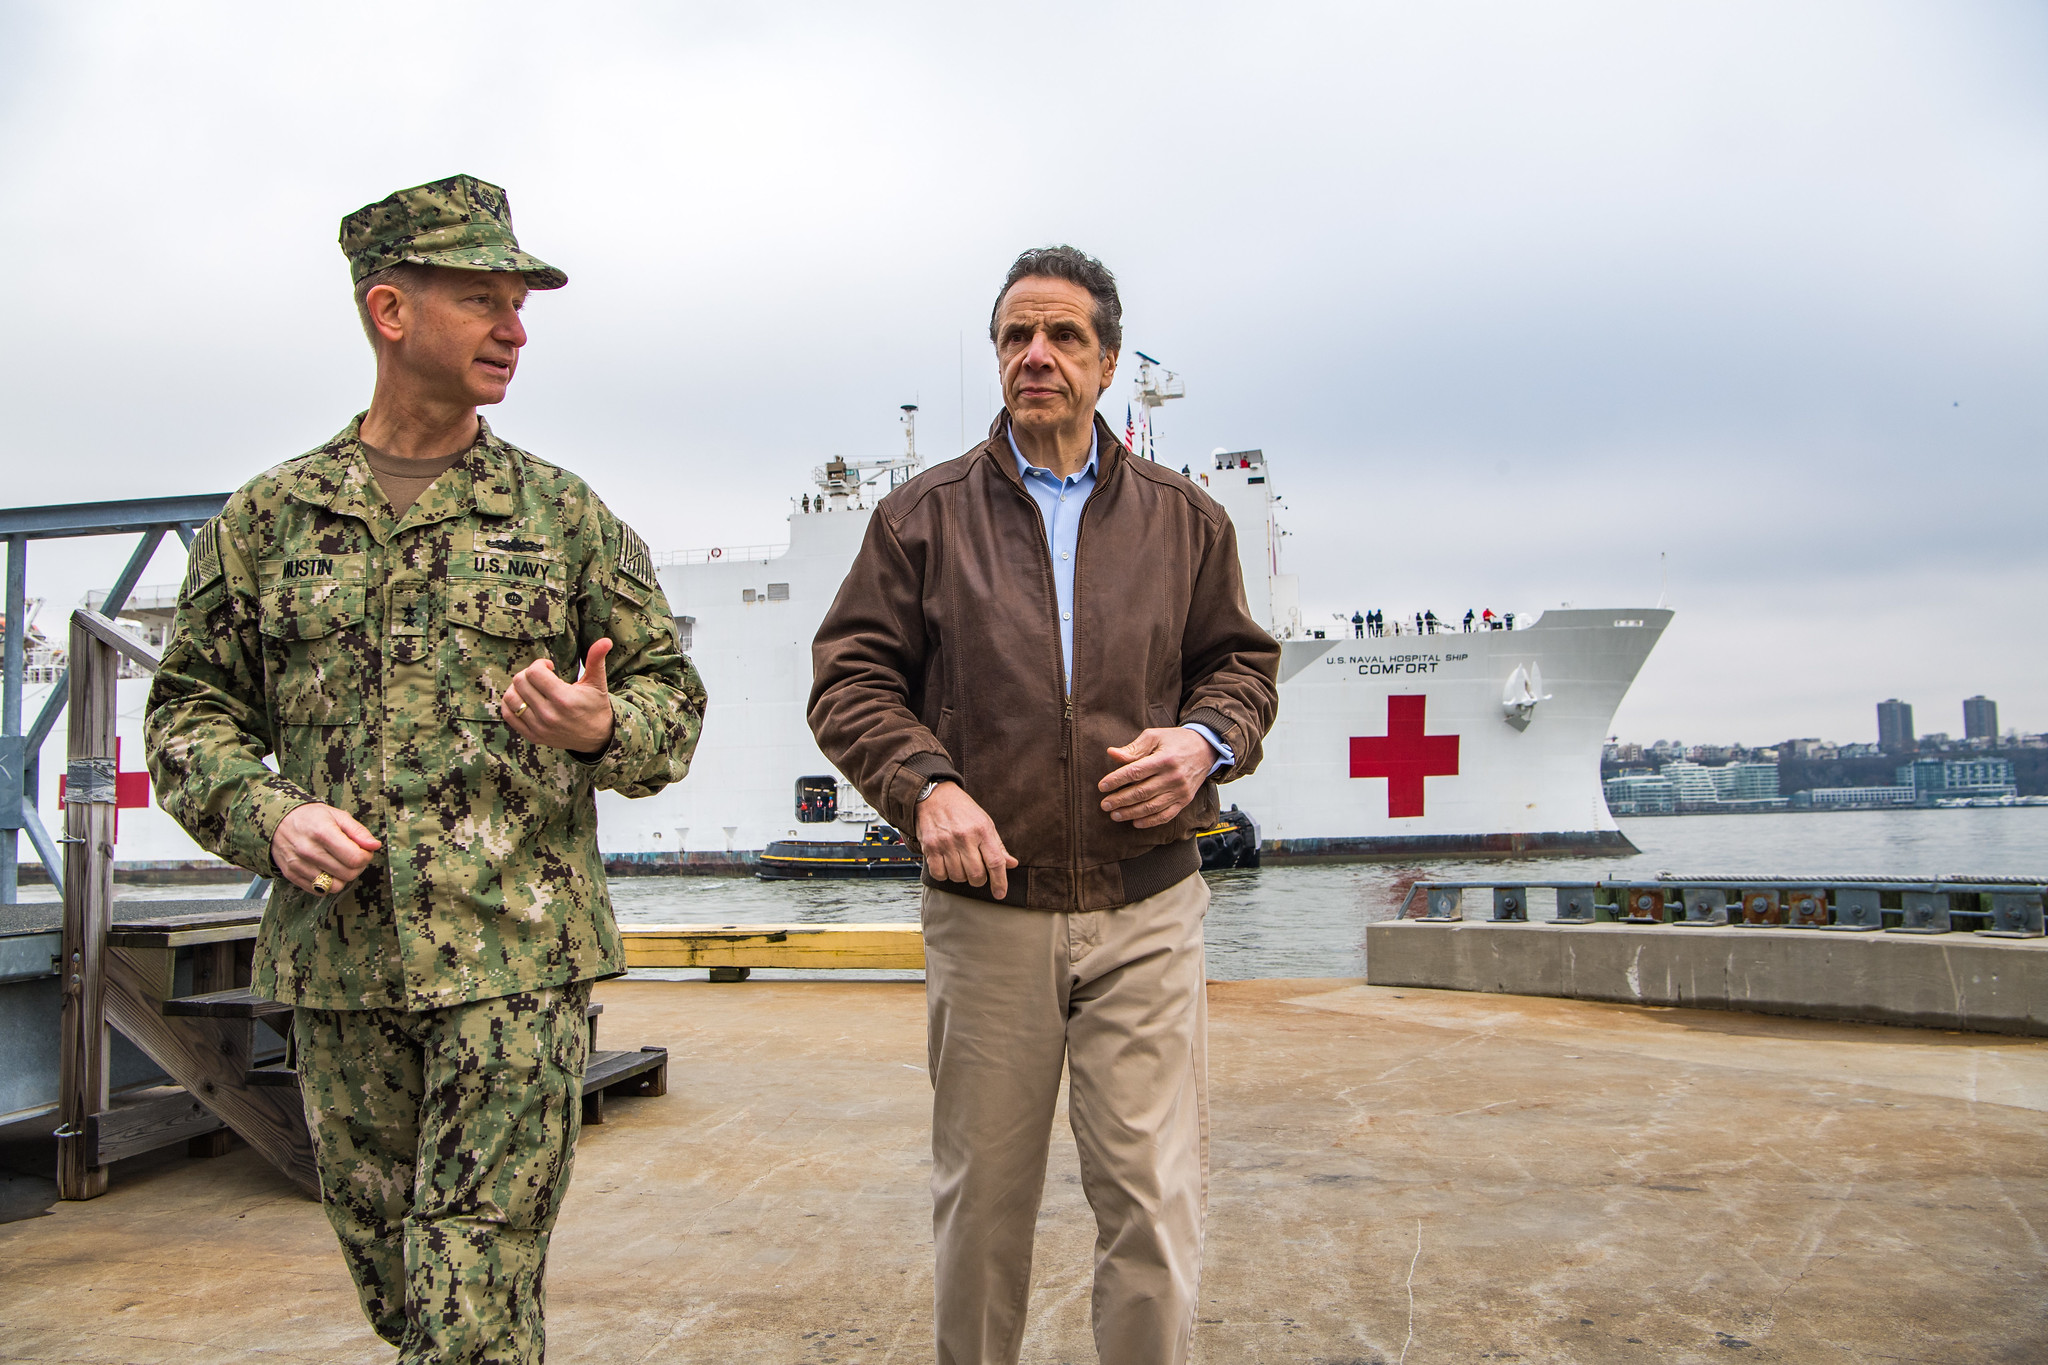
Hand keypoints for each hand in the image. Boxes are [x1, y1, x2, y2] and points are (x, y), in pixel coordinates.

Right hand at [272, 803, 381, 895]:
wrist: (277, 821)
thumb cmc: (311, 817)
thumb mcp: (337, 815)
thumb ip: (358, 831)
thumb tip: (374, 845)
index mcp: (323, 832)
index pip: (355, 858)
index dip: (366, 856)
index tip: (363, 850)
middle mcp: (309, 851)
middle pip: (348, 874)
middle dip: (357, 867)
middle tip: (352, 856)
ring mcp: (298, 865)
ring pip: (335, 886)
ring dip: (342, 877)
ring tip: (339, 863)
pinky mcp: (291, 875)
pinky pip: (319, 891)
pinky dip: (327, 883)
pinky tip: (326, 869)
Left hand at [503, 639, 616, 752]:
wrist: (597, 737)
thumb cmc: (595, 705)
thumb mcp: (597, 682)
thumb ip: (596, 659)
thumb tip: (605, 640)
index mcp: (564, 699)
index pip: (534, 672)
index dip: (539, 664)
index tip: (550, 667)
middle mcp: (549, 714)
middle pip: (519, 682)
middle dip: (528, 674)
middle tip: (541, 677)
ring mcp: (539, 727)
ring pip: (510, 698)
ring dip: (517, 688)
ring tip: (531, 688)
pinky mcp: (533, 735)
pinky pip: (508, 715)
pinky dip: (511, 704)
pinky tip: (524, 699)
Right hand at [917, 782, 1018, 900]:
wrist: (934, 796)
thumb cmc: (962, 810)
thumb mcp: (985, 822)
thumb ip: (998, 846)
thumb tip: (1012, 864)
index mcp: (982, 830)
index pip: (995, 862)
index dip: (1000, 881)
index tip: (1000, 893)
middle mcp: (964, 837)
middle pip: (976, 874)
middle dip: (979, 880)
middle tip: (977, 873)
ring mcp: (946, 843)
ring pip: (958, 877)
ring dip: (961, 876)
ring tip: (960, 864)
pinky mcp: (929, 847)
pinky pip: (939, 874)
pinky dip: (944, 875)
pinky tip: (947, 864)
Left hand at [1099, 727, 1214, 828]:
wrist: (1205, 749)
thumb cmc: (1176, 741)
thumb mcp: (1155, 736)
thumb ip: (1134, 748)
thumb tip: (1112, 754)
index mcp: (1164, 759)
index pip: (1135, 772)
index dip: (1116, 780)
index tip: (1102, 786)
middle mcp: (1173, 777)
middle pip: (1141, 792)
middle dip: (1120, 800)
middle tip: (1104, 805)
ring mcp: (1180, 791)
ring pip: (1151, 807)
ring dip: (1131, 813)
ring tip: (1114, 815)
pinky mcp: (1184, 801)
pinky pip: (1166, 815)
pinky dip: (1150, 821)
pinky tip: (1136, 822)